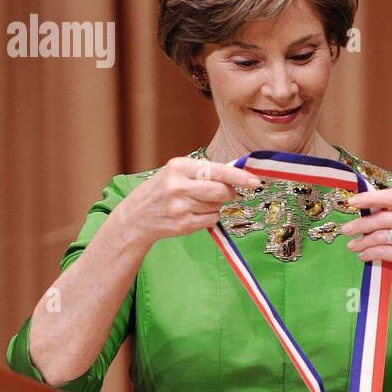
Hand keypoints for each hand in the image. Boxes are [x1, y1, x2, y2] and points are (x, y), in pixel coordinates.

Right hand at [114, 156, 260, 249]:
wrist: (136, 216)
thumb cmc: (162, 190)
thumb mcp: (177, 173)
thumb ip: (205, 172)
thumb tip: (238, 177)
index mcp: (179, 167)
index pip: (218, 170)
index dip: (239, 177)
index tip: (255, 181)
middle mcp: (178, 186)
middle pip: (221, 191)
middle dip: (228, 193)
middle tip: (225, 193)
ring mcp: (180, 207)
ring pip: (217, 206)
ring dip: (214, 205)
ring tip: (196, 203)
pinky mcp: (182, 224)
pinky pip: (211, 220)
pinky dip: (208, 217)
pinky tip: (192, 213)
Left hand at [340, 188, 391, 292]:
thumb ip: (381, 211)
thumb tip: (356, 202)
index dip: (371, 198)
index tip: (352, 202)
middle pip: (385, 217)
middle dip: (362, 224)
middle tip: (346, 229)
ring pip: (382, 235)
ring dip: (363, 241)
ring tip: (352, 246)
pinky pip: (383, 250)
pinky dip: (370, 253)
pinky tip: (363, 255)